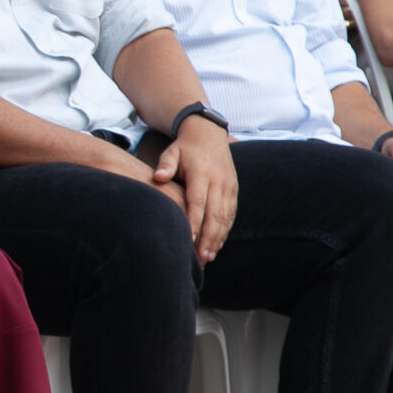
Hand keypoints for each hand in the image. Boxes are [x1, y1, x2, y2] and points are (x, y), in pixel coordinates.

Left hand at [153, 115, 238, 263]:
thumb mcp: (172, 151)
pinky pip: (231, 214)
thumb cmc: (185, 147)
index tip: (188, 240)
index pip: (198, 202)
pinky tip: (217, 245)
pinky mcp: (234, 190)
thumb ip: (166, 164)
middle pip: (214, 215)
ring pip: (225, 217)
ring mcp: (228, 187)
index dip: (194, 222)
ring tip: (208, 257)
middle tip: (200, 259)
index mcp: (202, 174)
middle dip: (207, 238)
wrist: (209, 133)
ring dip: (217, 239)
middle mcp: (218, 181)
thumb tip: (158, 177)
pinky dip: (225, 231)